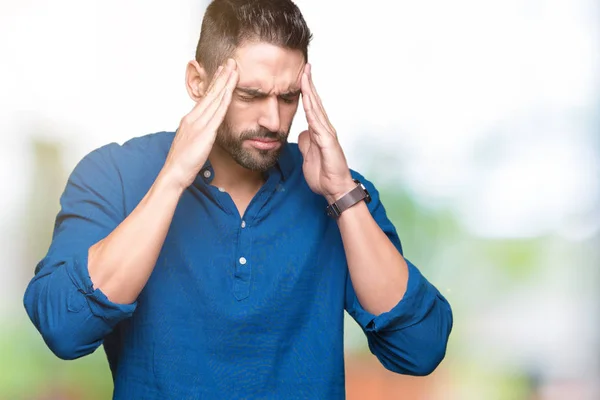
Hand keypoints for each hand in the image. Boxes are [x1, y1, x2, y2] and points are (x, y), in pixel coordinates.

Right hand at [162, 59, 238, 189]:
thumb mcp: (191, 143)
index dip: (215, 83)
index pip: (205, 98)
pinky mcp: (205, 133)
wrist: (174, 173)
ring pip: (215, 99)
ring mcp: (199, 124)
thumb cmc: (182, 163)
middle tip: (230, 61)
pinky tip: (231, 90)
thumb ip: (199, 133)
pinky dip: (224, 100)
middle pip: (210, 93)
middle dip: (221, 76)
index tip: (222, 71)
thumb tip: (206, 130)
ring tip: (233, 69)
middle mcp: (193, 118)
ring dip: (225, 83)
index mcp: (190, 119)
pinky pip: (217, 113)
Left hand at [298, 63, 354, 203]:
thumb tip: (303, 133)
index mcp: (318, 132)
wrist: (335, 190)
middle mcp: (324, 129)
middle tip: (304, 65)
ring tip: (305, 74)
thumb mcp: (309, 156)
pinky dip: (312, 110)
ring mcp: (327, 134)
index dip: (305, 91)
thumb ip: (307, 143)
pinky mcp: (328, 142)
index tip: (300, 76)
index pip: (311, 107)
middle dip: (309, 83)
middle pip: (315, 102)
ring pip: (316, 108)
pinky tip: (307, 99)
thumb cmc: (324, 175)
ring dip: (310, 91)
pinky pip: (318, 123)